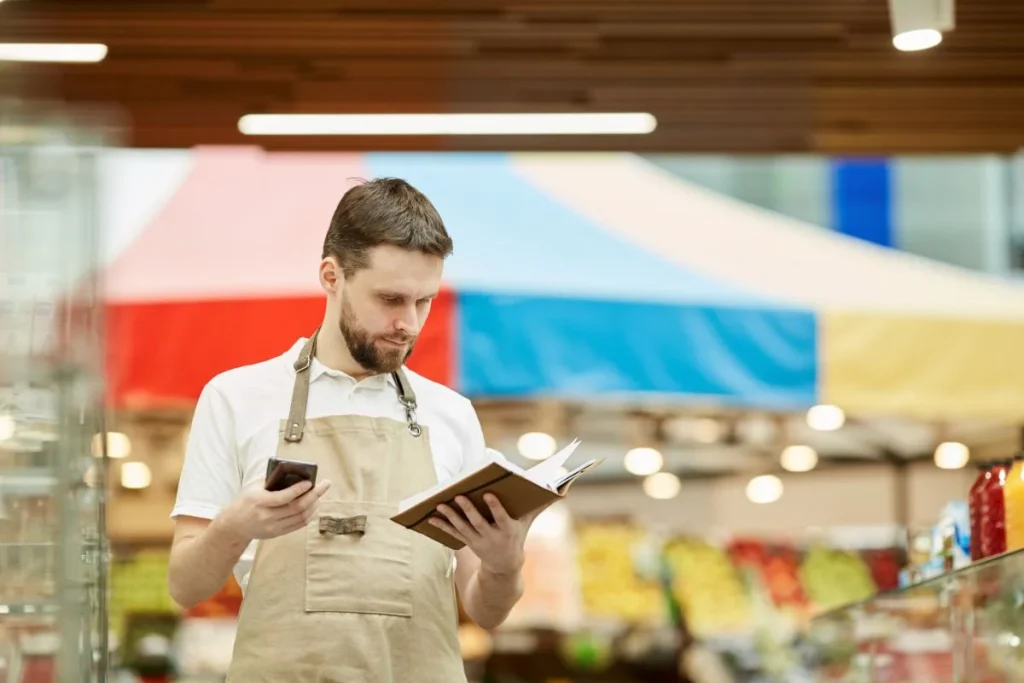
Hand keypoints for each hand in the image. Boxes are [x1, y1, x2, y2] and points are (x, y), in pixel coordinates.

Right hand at [216, 479, 331, 542]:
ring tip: (321, 494)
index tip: (310, 482)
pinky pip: (298, 525)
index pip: (283, 497)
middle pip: (296, 508)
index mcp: (259, 501)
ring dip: (314, 505)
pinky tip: (314, 506)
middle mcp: (267, 516)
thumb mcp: (252, 487)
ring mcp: (273, 527)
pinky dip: (309, 515)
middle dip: (314, 495)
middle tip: (325, 485)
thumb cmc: (244, 502)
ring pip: (300, 517)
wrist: (233, 526)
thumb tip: (293, 473)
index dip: (299, 490)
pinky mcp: (277, 533)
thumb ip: (271, 480)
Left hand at [429, 494, 548, 574]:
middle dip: (468, 509)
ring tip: (441, 503)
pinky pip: (452, 533)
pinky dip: (442, 526)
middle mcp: (492, 537)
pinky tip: (431, 517)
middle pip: (478, 522)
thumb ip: (544, 502)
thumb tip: (565, 487)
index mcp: (509, 530)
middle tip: (458, 496)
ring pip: (462, 527)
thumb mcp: (530, 520)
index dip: (495, 506)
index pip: (502, 517)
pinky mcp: (467, 542)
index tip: (488, 493)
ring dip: (451, 516)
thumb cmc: (519, 534)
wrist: (505, 566)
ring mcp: (478, 541)